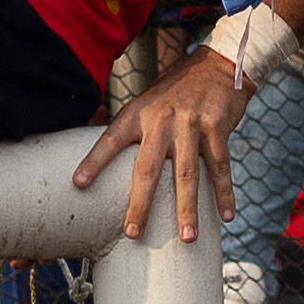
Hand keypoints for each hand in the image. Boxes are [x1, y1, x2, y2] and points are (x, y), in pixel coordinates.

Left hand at [73, 45, 244, 240]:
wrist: (217, 66)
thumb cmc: (175, 92)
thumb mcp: (147, 102)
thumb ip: (132, 131)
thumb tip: (106, 164)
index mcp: (138, 114)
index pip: (110, 140)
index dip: (94, 161)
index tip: (78, 184)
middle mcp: (161, 119)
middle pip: (147, 168)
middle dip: (140, 204)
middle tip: (133, 233)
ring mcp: (190, 124)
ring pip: (187, 175)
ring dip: (187, 209)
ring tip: (187, 238)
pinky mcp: (217, 127)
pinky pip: (220, 167)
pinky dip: (223, 193)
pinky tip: (225, 216)